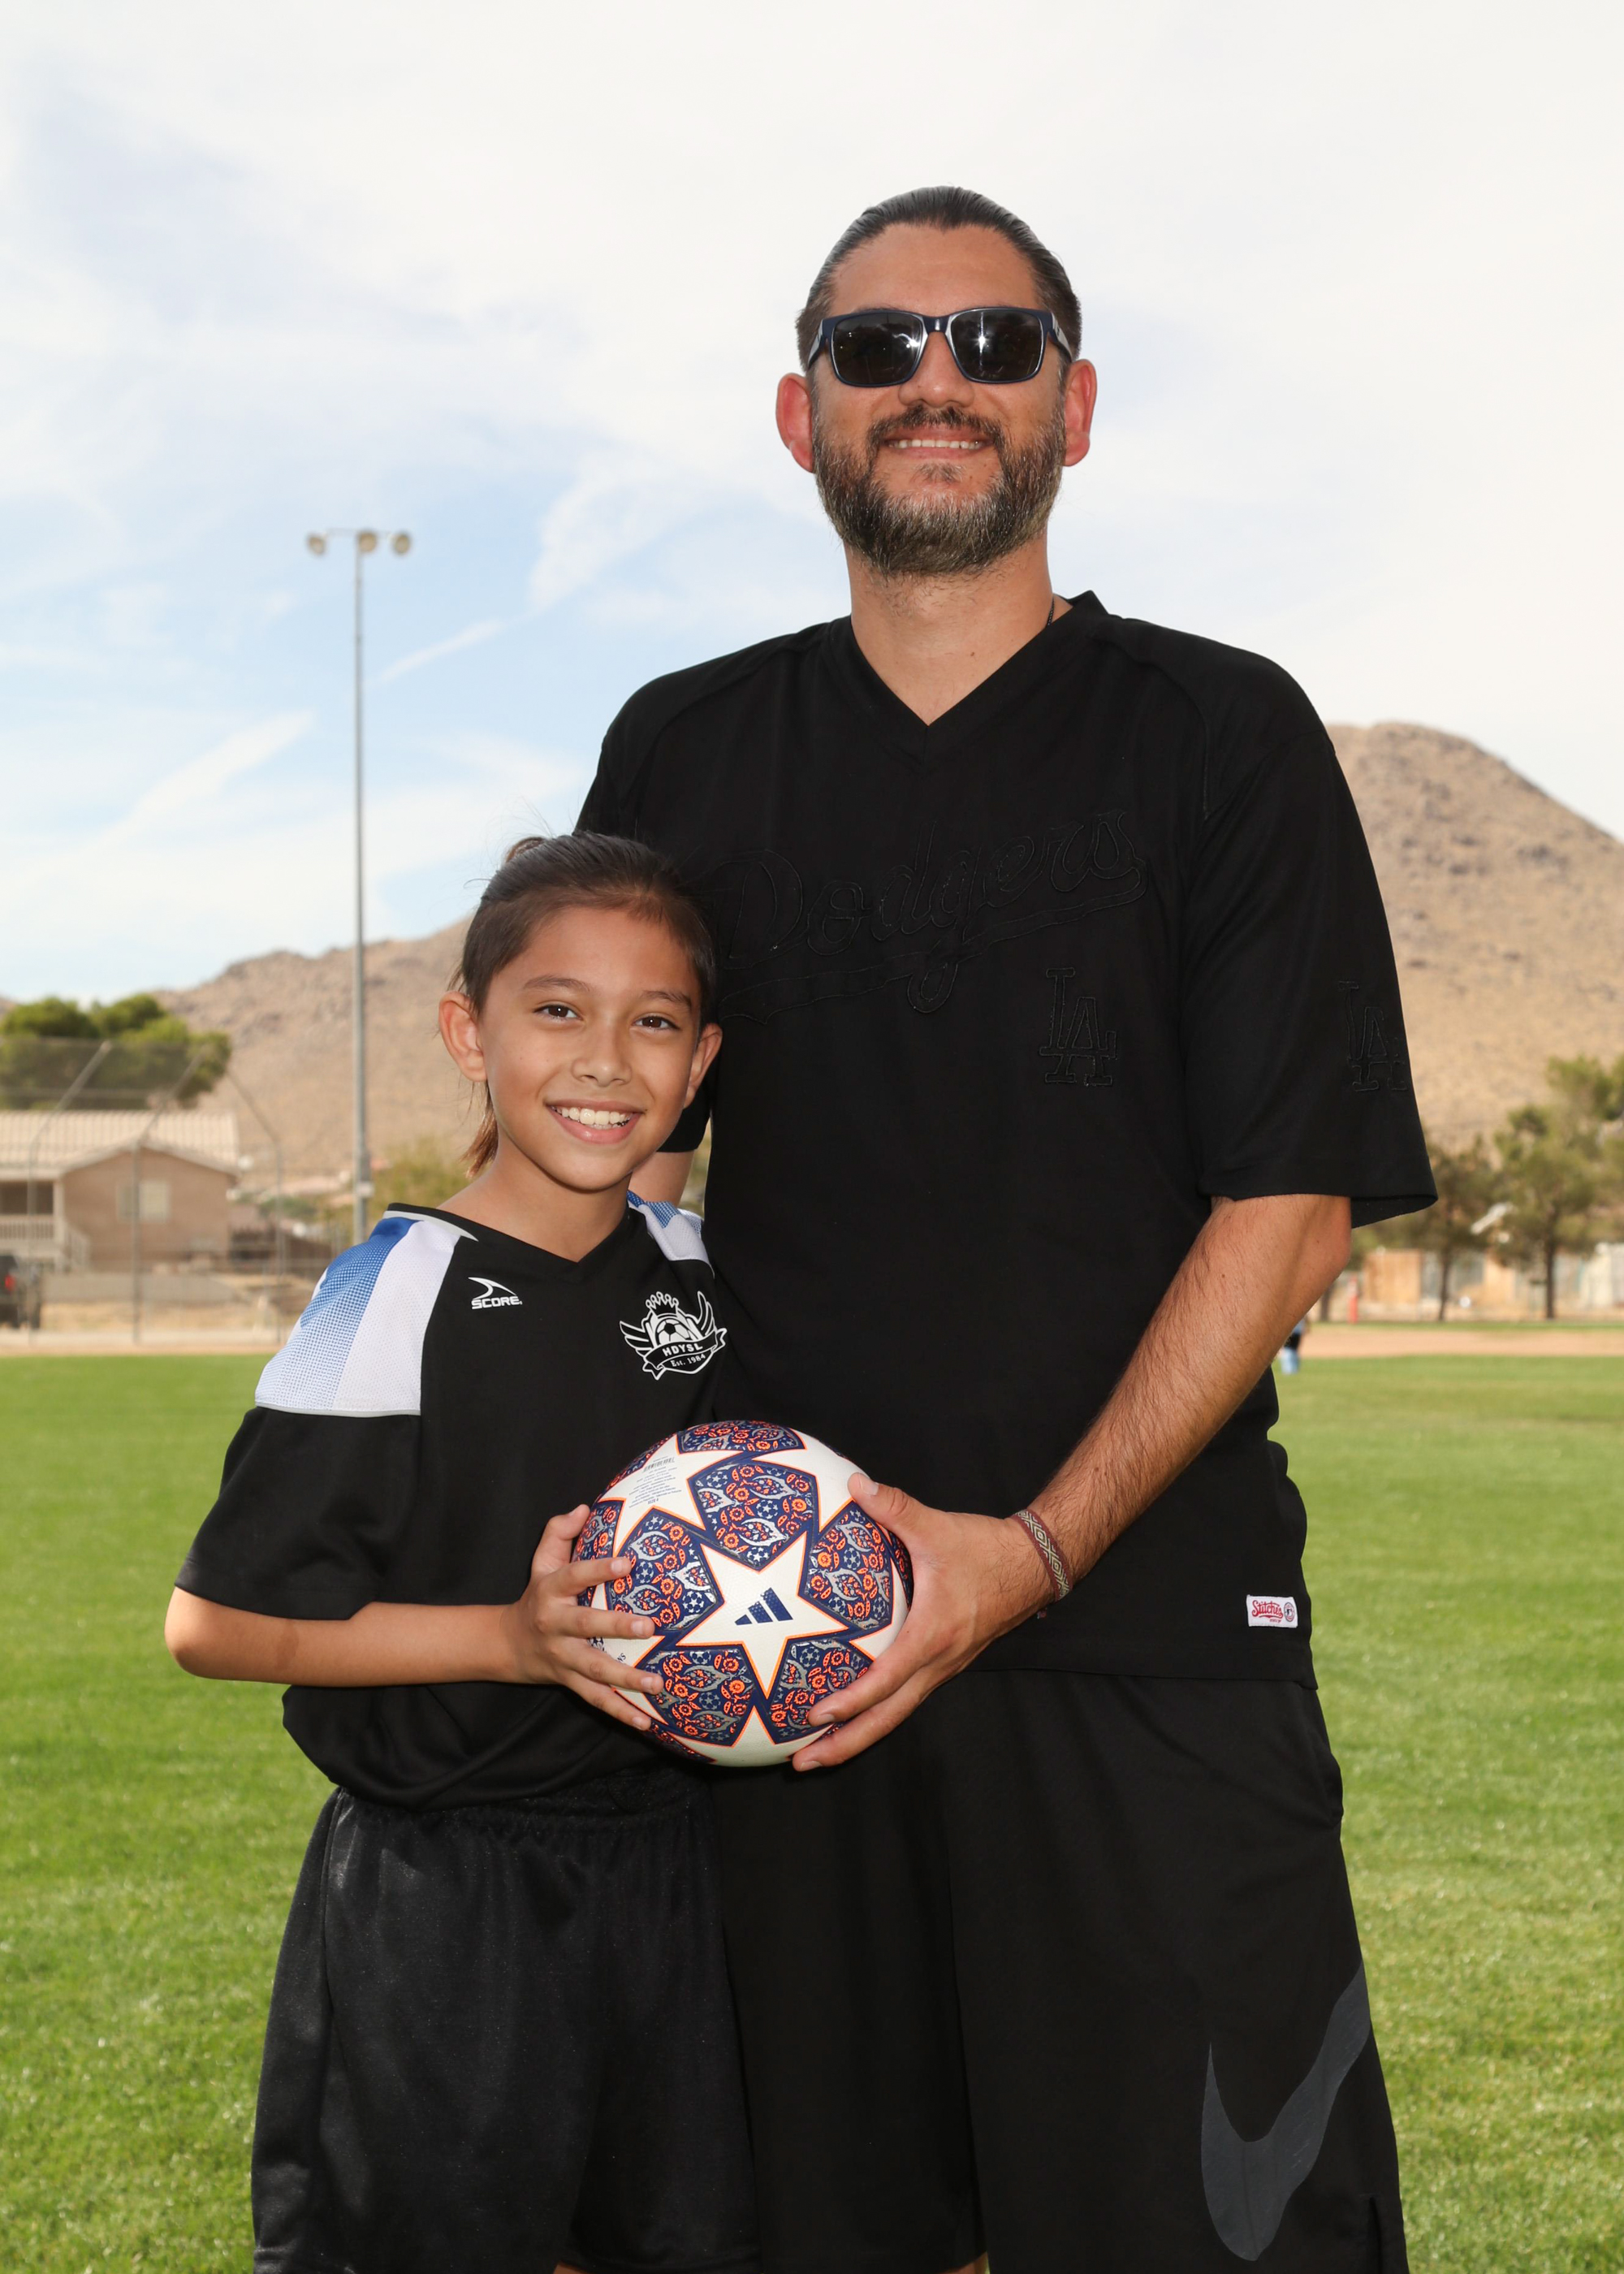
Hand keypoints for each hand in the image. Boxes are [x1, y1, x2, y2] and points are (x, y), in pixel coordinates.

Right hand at [500, 1506, 665, 1731]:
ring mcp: (563, 1658)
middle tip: (648, 1626)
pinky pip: (597, 1699)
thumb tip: (585, 1508)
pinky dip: (622, 1712)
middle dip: (616, 1627)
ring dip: (627, 1678)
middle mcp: (555, 1625)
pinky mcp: (570, 1682)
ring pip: (595, 1670)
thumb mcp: (541, 1561)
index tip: (627, 1563)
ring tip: (658, 1682)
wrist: (509, 1644)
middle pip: (585, 1626)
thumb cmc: (538, 1595)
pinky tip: (647, 1721)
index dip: (598, 1569)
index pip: (574, 1576)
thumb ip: (559, 1532)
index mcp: (551, 1591)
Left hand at [794, 1475, 1053, 1768]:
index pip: (886, 1680)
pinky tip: (852, 1714)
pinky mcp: (944, 1664)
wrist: (1033, 1566)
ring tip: (817, 1755)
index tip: (815, 1717)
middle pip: (887, 1719)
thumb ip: (895, 1508)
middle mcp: (938, 1662)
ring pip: (897, 1715)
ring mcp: (943, 1668)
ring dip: (858, 1737)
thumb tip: (856, 1485)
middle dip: (844, 1746)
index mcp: (933, 1635)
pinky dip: (877, 1714)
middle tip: (801, 1764)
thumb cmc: (986, 1550)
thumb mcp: (937, 1527)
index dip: (851, 1702)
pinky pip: (906, 1699)